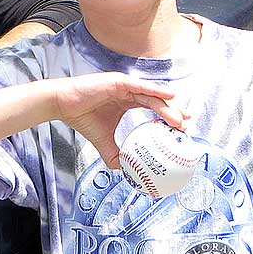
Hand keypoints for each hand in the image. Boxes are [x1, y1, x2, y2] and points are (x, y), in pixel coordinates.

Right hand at [53, 72, 188, 169]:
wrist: (64, 106)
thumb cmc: (83, 118)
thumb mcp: (104, 142)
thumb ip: (116, 155)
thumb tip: (128, 172)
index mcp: (127, 101)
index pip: (154, 108)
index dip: (169, 117)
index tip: (182, 129)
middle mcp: (129, 92)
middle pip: (158, 101)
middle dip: (175, 112)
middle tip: (188, 126)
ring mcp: (125, 85)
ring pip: (152, 96)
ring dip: (168, 107)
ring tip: (181, 120)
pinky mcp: (118, 81)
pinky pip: (140, 87)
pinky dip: (155, 91)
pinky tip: (169, 97)